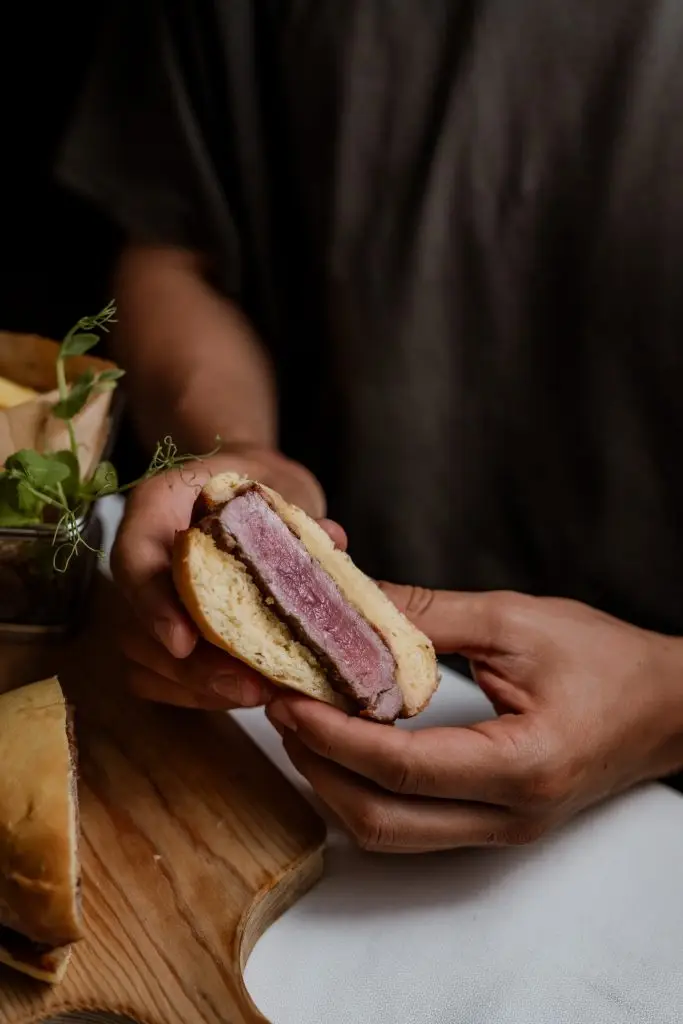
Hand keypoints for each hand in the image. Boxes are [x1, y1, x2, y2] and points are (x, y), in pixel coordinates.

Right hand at [112, 448, 342, 707]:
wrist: (246, 487)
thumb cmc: (259, 484)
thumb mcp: (278, 483)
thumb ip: (297, 509)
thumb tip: (334, 539)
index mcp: (157, 506)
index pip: (133, 559)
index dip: (154, 606)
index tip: (185, 642)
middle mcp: (141, 557)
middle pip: (136, 629)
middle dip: (194, 669)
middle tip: (250, 688)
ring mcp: (144, 599)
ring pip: (144, 663)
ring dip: (199, 689)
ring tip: (257, 695)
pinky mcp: (158, 632)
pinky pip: (158, 680)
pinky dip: (199, 695)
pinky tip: (244, 694)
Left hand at [267, 588, 682, 851]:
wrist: (667, 707)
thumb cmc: (606, 660)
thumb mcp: (516, 621)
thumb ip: (428, 615)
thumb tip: (351, 602)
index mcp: (522, 764)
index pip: (402, 766)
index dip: (333, 735)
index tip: (288, 699)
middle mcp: (510, 816)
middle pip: (382, 819)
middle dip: (318, 767)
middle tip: (282, 710)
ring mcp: (503, 830)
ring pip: (390, 834)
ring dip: (335, 784)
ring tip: (303, 724)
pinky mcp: (496, 825)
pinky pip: (412, 825)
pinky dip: (367, 789)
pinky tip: (347, 744)